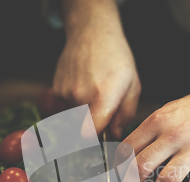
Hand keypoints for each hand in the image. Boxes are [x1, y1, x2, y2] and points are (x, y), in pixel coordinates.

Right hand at [52, 12, 139, 138]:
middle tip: (104, 115)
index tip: (104, 140)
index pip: (92, 133)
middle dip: (95, 128)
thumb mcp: (133, 86)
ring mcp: (66, 93)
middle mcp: (81, 96)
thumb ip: (126, 114)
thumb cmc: (117, 59)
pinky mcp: (57, 91)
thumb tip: (115, 135)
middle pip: (85, 129)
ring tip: (95, 95)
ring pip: (76, 120)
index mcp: (104, 96)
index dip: (98, 140)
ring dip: (86, 116)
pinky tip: (84, 88)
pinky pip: (67, 109)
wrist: (92, 34)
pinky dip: (76, 105)